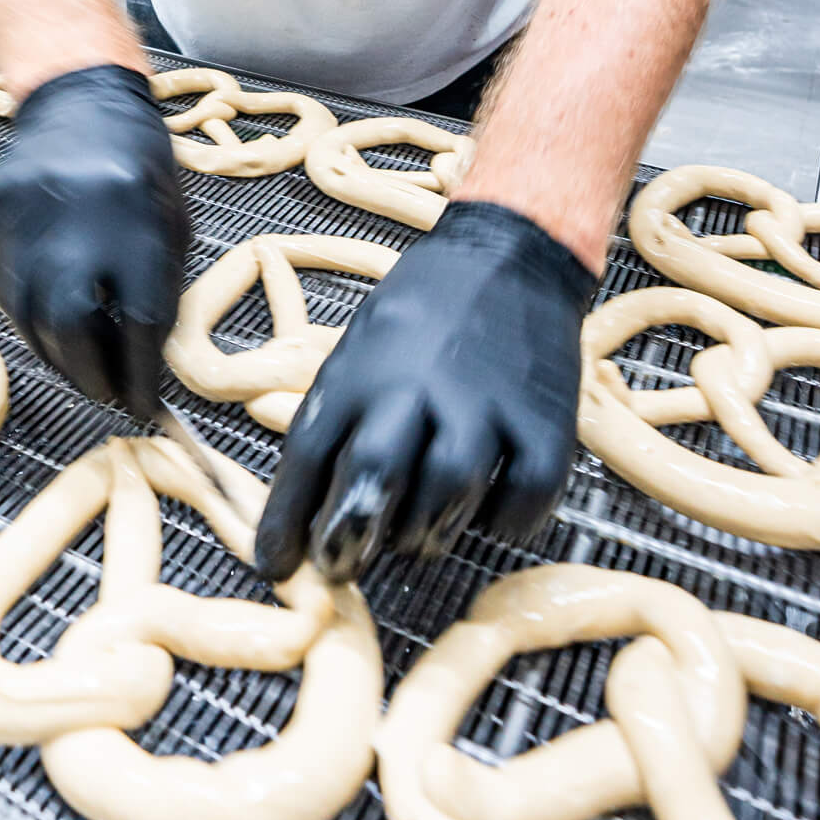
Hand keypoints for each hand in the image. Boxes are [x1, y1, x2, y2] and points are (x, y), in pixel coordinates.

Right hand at [0, 63, 190, 418]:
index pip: (139, 320)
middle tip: (108, 393)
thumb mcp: (171, 223)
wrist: (79, 100)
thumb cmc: (140, 165)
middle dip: (91, 374)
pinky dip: (30, 320)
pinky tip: (51, 326)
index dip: (142, 375)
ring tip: (82, 365)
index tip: (146, 405)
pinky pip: (4, 291)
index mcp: (135, 217)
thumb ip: (158, 290)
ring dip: (58, 354)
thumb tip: (141, 367)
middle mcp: (74, 217)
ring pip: (29, 317)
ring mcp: (23, 216)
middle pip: (71, 325)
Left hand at [253, 200, 598, 583]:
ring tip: (417, 534)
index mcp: (361, 367)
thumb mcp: (360, 347)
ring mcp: (484, 403)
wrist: (509, 254)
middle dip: (349, 534)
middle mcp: (417, 385)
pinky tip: (487, 512)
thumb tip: (311, 509)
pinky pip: (524, 498)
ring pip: (447, 492)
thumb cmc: (424, 311)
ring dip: (426, 532)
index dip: (287, 519)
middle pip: (374, 473)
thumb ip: (340, 418)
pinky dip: (503, 521)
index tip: (275, 565)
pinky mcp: (544, 419)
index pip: (309, 453)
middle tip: (343, 565)